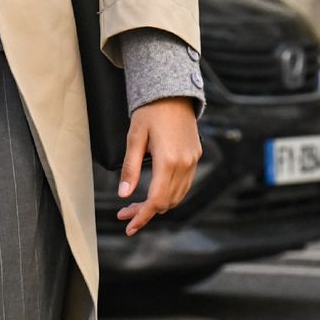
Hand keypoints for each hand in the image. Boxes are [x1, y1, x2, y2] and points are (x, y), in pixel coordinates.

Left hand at [115, 96, 201, 236]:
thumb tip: (123, 194)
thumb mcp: (134, 137)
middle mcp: (185, 164)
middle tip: (125, 214)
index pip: (156, 200)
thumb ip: (130, 167)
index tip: (129, 226)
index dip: (142, 216)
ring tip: (136, 205)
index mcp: (169, 160)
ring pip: (178, 196)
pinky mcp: (196, 156)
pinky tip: (155, 192)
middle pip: (167, 202)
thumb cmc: (150, 112)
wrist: (173, 93)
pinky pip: (184, 184)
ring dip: (158, 205)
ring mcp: (193, 161)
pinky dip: (170, 194)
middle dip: (146, 212)